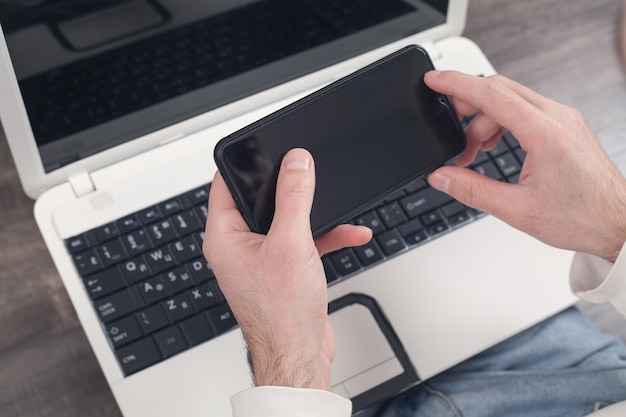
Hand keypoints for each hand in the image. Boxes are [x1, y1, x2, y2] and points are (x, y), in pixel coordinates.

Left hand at [203, 148, 371, 389]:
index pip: (225, 184)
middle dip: (290, 187)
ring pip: (287, 220)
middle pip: (261, 200)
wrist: (300, 355)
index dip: (244, 163)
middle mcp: (239, 246)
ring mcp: (262, 258)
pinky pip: (304, 241)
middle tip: (308, 171)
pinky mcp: (284, 269)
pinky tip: (351, 234)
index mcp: (224, 237)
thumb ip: (294, 197)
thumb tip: (296, 162)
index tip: (265, 146)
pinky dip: (326, 236)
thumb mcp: (291, 243)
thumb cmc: (281, 313)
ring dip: (315, 214)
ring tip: (338, 208)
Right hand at [424, 70, 625, 261]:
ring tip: (474, 152)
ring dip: (485, 120)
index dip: (457, 84)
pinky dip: (503, 122)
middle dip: (467, 105)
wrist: (617, 222)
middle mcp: (557, 117)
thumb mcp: (516, 209)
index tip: (434, 79)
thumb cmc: (581, 216)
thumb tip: (441, 177)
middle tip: (451, 132)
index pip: (492, 95)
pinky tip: (495, 146)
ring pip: (511, 99)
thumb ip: (471, 190)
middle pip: (499, 90)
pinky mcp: (565, 125)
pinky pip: (526, 109)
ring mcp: (563, 118)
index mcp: (545, 134)